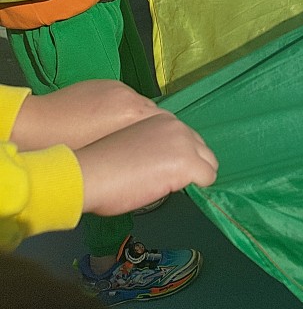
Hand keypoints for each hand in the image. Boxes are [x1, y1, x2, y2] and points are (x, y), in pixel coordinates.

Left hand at [10, 80, 162, 150]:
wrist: (38, 127)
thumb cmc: (70, 148)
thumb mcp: (112, 154)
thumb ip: (136, 145)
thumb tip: (147, 146)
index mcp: (132, 115)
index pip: (164, 120)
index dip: (161, 134)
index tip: (157, 145)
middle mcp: (128, 97)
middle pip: (154, 111)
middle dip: (150, 125)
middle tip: (141, 142)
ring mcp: (116, 88)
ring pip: (138, 103)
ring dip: (134, 116)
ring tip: (121, 131)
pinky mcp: (105, 84)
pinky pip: (124, 96)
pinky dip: (121, 107)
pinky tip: (107, 119)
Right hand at [77, 112, 218, 215]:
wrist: (88, 172)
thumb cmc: (99, 163)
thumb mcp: (131, 143)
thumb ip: (152, 146)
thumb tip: (161, 161)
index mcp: (160, 119)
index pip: (186, 138)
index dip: (178, 155)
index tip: (166, 167)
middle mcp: (177, 126)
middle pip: (201, 148)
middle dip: (191, 164)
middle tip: (169, 179)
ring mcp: (185, 143)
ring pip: (208, 162)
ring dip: (193, 175)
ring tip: (168, 185)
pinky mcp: (188, 163)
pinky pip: (208, 177)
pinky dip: (196, 187)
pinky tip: (175, 189)